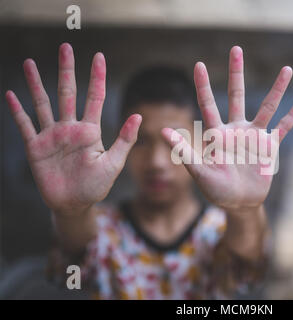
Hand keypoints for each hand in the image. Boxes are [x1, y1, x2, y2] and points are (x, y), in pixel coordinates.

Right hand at [5, 43, 140, 215]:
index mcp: (91, 130)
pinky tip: (11, 94)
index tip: (99, 56)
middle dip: (67, 70)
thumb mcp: (113, 163)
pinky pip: (25, 125)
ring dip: (36, 83)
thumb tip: (138, 116)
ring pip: (43, 103)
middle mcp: (70, 128)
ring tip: (30, 63)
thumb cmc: (96, 185)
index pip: (95, 97)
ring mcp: (52, 136)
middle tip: (66, 47)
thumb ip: (124, 140)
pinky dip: (18, 110)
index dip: (97, 77)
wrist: (74, 204)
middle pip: (68, 93)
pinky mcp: (36, 147)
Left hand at [162, 46, 292, 210]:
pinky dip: (292, 116)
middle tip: (236, 50)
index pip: (208, 104)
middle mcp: (236, 130)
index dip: (203, 85)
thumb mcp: (199, 172)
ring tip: (287, 69)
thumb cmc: (216, 190)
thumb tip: (163, 131)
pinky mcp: (270, 147)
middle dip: (236, 73)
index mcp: (217, 135)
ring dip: (277, 89)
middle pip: (236, 96)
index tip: (198, 64)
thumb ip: (184, 152)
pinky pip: (283, 128)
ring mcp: (254, 136)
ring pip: (267, 107)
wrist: (239, 203)